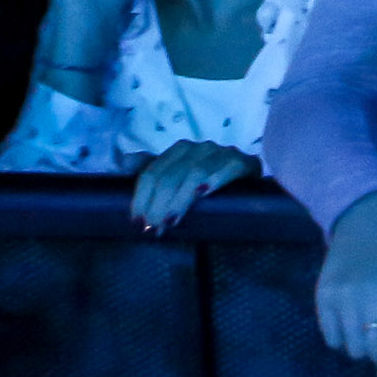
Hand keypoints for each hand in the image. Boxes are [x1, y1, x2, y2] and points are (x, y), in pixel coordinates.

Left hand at [132, 141, 256, 233]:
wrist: (251, 185)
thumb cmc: (210, 185)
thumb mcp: (179, 179)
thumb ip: (154, 171)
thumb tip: (125, 161)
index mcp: (180, 150)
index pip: (153, 172)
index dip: (142, 197)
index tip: (137, 222)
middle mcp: (200, 148)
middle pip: (171, 175)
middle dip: (158, 203)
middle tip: (152, 228)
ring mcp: (223, 153)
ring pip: (194, 172)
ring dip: (179, 199)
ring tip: (170, 221)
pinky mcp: (245, 161)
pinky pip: (227, 168)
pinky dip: (213, 180)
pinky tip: (202, 195)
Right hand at [313, 190, 376, 359]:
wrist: (370, 209)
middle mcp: (370, 298)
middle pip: (375, 350)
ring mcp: (343, 298)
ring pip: (351, 347)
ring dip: (363, 347)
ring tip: (372, 337)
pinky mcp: (323, 295)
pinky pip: (330, 335)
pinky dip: (342, 338)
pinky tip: (353, 328)